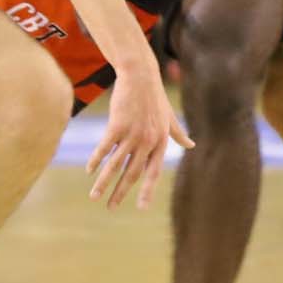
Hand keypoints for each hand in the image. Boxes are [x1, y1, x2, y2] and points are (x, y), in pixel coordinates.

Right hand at [86, 42, 190, 210]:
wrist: (141, 75)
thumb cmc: (155, 97)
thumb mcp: (169, 116)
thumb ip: (178, 133)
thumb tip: (191, 145)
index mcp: (160, 142)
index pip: (153, 172)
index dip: (147, 191)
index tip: (141, 208)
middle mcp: (148, 141)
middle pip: (131, 173)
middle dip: (120, 193)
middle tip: (111, 208)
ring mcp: (132, 133)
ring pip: (115, 164)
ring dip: (104, 182)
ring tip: (94, 196)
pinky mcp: (117, 124)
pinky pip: (104, 148)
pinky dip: (96, 160)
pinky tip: (90, 171)